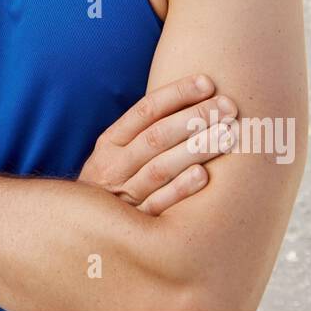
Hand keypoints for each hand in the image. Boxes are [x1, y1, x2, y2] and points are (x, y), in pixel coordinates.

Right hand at [77, 73, 237, 215]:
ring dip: (195, 149)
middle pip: (156, 137)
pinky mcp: (135, 224)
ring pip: (161, 168)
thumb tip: (195, 99)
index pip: (145, 110)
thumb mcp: (116, 153)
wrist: (82, 228)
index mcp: (110, 142)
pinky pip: (158, 205)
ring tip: (227, 134)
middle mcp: (114, 165)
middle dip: (194, 118)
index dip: (177, 94)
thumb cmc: (112, 182)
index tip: (207, 82)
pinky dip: (180, 190)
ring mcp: (123, 195)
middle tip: (228, 107)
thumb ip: (145, 131)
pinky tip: (203, 175)